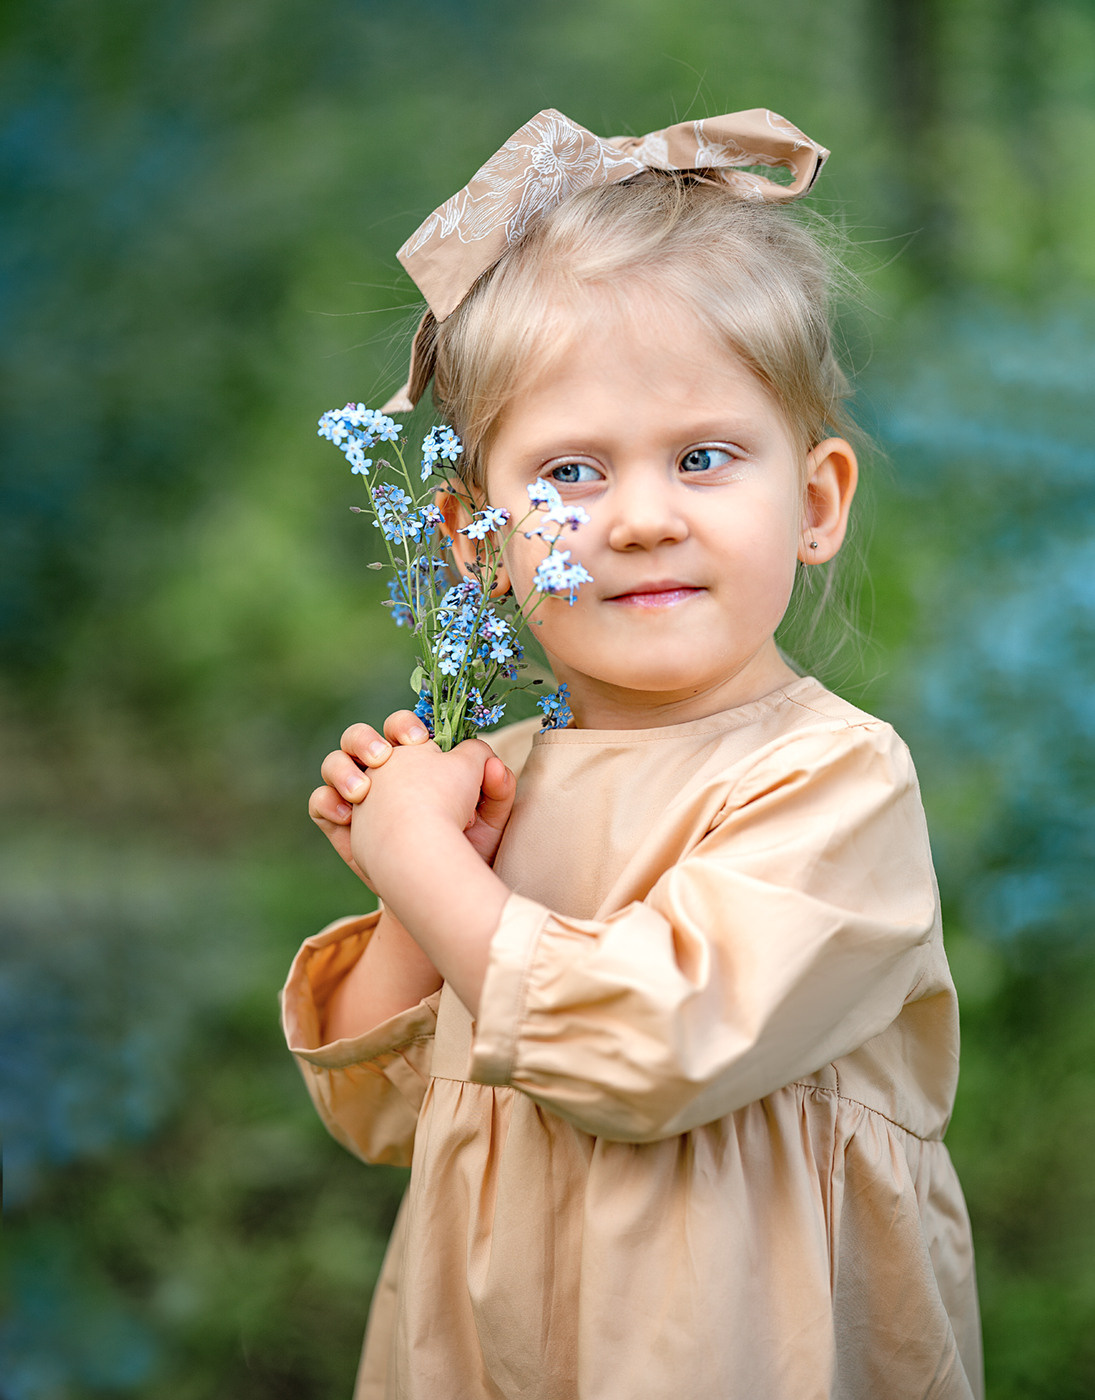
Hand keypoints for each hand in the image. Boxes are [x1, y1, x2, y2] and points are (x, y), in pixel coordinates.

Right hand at [309, 712, 514, 885]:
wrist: (436, 889)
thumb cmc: (464, 848)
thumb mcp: (490, 820)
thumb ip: (498, 788)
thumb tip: (495, 764)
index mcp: (416, 761)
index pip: (401, 727)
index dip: (405, 725)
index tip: (420, 739)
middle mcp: (382, 774)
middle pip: (358, 736)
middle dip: (364, 739)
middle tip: (381, 757)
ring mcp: (358, 797)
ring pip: (334, 763)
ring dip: (342, 769)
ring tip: (362, 792)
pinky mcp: (341, 824)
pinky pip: (319, 801)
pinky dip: (327, 802)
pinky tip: (348, 817)